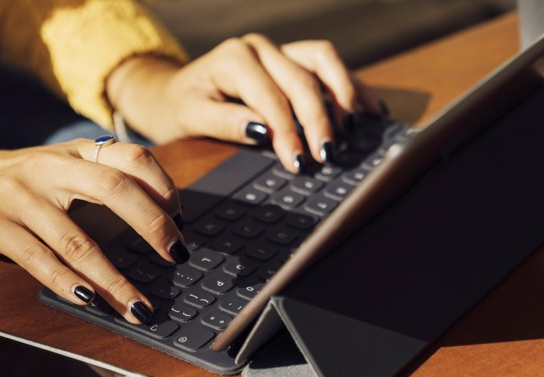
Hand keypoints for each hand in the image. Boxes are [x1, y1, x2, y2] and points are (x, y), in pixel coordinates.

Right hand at [0, 138, 186, 323]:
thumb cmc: (5, 180)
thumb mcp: (52, 168)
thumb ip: (93, 180)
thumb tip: (152, 215)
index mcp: (72, 153)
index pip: (131, 157)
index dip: (164, 186)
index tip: (182, 219)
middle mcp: (50, 168)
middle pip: (115, 189)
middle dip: (152, 225)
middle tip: (177, 256)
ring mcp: (21, 196)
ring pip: (77, 238)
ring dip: (113, 278)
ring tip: (138, 307)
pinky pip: (38, 259)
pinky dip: (67, 283)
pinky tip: (89, 300)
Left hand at [108, 34, 382, 171]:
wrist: (174, 92)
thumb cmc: (182, 106)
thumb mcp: (191, 117)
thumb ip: (226, 122)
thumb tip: (263, 130)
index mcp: (234, 58)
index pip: (271, 98)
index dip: (289, 131)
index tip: (300, 162)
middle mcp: (260, 48)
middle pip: (302, 80)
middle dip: (319, 120)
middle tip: (328, 155)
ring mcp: (279, 50)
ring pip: (323, 61)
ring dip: (343, 93)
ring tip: (353, 129)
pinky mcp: (292, 59)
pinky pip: (328, 65)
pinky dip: (349, 86)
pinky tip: (369, 110)